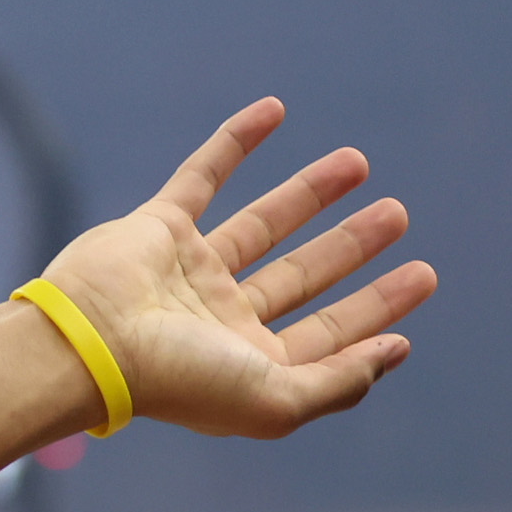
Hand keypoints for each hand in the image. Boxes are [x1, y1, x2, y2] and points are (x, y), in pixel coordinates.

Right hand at [46, 97, 435, 437]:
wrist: (89, 344)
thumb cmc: (181, 382)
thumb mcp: (280, 401)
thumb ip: (342, 381)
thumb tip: (397, 351)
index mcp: (252, 368)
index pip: (330, 334)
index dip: (378, 309)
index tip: (421, 277)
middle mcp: (223, 322)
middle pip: (304, 277)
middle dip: (352, 247)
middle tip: (398, 215)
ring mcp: (190, 273)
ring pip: (264, 223)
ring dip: (310, 193)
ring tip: (361, 163)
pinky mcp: (159, 229)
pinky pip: (204, 174)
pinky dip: (236, 141)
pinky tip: (275, 111)